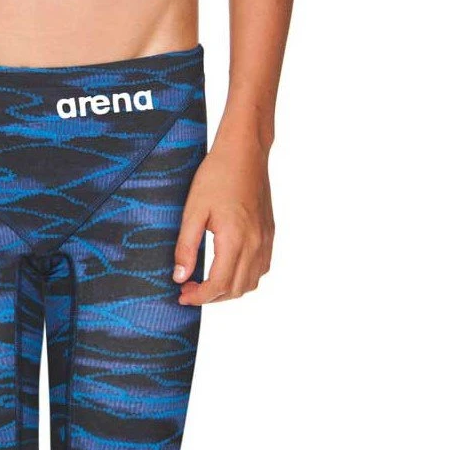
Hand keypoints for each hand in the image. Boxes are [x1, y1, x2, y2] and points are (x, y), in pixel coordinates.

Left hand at [173, 131, 273, 303]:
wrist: (245, 152)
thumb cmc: (217, 176)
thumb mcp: (193, 210)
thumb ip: (186, 246)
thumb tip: (180, 277)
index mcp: (235, 240)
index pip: (219, 285)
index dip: (199, 297)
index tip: (182, 295)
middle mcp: (255, 244)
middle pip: (236, 289)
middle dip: (212, 297)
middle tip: (189, 289)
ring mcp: (265, 239)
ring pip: (252, 282)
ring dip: (229, 289)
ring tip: (206, 281)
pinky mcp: (269, 233)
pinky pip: (261, 268)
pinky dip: (245, 277)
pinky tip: (227, 268)